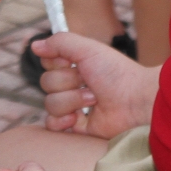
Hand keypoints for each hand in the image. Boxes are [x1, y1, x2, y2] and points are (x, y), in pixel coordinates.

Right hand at [32, 31, 157, 137]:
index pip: (47, 62)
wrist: (136, 102)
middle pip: (46, 82)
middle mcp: (73, 85)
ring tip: (94, 100)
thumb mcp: (88, 49)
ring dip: (72, 100)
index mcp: (76, 65)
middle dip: (67, 81)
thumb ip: (60, 42)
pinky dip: (62, 121)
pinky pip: (52, 125)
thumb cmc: (117, 73)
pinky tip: (77, 118)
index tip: (71, 61)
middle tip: (89, 82)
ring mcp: (74, 107)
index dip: (56, 62)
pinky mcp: (77, 128)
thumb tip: (34, 46)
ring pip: (49, 103)